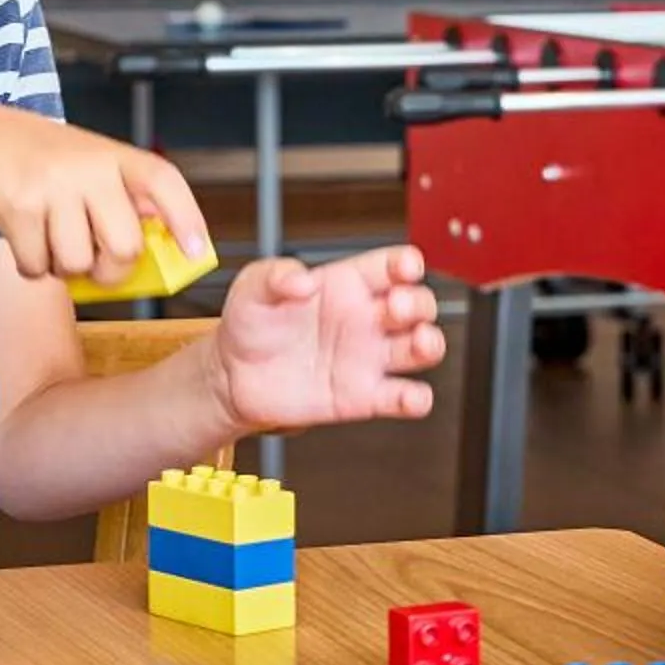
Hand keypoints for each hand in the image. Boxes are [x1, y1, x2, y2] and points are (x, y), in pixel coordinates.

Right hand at [0, 104, 212, 284]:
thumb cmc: (33, 158)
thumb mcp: (86, 163)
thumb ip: (120, 196)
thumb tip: (158, 245)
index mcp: (112, 154)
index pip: (163, 181)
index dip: (186, 218)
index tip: (198, 251)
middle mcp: (87, 166)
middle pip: (124, 246)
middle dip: (110, 271)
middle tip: (95, 264)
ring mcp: (52, 185)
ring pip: (78, 263)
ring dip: (63, 268)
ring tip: (51, 239)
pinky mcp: (18, 206)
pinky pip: (38, 266)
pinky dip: (32, 266)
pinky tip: (25, 239)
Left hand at [204, 245, 445, 432]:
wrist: (235, 377)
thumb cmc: (251, 324)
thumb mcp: (254, 287)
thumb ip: (275, 275)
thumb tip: (303, 280)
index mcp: (349, 284)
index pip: (392, 266)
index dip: (407, 264)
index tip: (406, 268)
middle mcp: (368, 318)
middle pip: (419, 304)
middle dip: (418, 303)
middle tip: (395, 308)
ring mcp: (370, 358)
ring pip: (423, 348)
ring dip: (430, 344)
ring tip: (417, 343)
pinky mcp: (364, 398)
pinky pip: (403, 398)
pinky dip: (416, 399)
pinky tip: (409, 396)